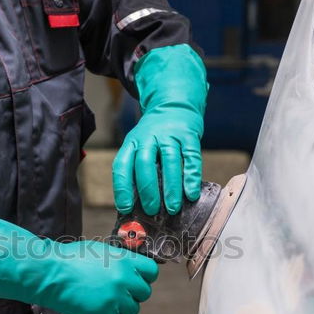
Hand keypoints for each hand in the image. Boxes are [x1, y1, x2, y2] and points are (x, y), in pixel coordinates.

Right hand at [0, 207, 158, 313]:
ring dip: (123, 310)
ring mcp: (115, 297)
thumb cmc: (68, 259)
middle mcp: (124, 278)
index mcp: (124, 259)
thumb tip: (128, 269)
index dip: (144, 277)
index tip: (135, 281)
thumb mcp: (99, 251)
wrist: (49, 272)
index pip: (151, 271)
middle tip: (117, 296)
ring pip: (134, 310)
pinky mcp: (104, 313)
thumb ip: (117, 260)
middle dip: (132, 295)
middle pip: (144, 293)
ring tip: (108, 307)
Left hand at [113, 44, 207, 215]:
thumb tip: (136, 204)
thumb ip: (137, 169)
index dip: (122, 188)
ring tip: (172, 208)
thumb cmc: (155, 134)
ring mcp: (170, 135)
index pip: (122, 166)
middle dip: (148, 190)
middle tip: (151, 210)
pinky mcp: (189, 136)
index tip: (125, 208)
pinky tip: (191, 193)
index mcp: (132, 143)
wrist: (174, 103)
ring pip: (169, 162)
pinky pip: (191, 158)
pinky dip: (191, 177)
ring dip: (171, 188)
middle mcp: (149, 137)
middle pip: (145, 164)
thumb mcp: (139, 145)